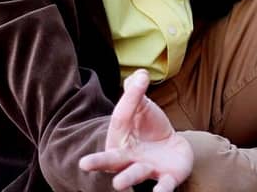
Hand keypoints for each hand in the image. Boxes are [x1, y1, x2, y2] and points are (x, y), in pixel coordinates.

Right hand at [79, 69, 192, 191]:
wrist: (172, 149)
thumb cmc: (150, 129)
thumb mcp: (143, 108)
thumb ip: (137, 93)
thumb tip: (139, 74)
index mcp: (120, 137)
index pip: (121, 118)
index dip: (130, 98)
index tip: (141, 79)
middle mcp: (128, 157)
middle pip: (111, 160)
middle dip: (98, 162)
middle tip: (84, 164)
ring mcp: (146, 169)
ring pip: (134, 174)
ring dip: (127, 178)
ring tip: (118, 185)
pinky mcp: (166, 178)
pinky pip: (163, 186)